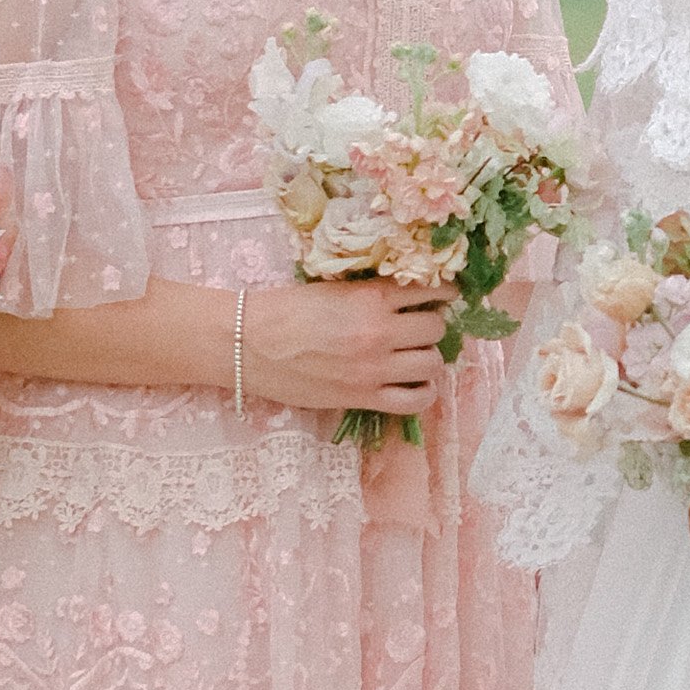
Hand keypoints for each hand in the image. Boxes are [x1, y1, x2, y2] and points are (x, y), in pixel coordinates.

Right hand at [230, 275, 453, 421]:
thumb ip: (370, 294)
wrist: (248, 343)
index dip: (440, 294)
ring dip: (427, 359)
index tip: (440, 297)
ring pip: (431, 364)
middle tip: (419, 329)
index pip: (430, 291)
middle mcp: (380, 331)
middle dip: (431, 327)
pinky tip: (415, 385)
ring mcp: (374, 368)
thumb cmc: (282, 310)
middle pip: (435, 328)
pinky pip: (415, 401)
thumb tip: (404, 298)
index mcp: (372, 297)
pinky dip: (422, 393)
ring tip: (414, 356)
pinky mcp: (363, 397)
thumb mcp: (332, 288)